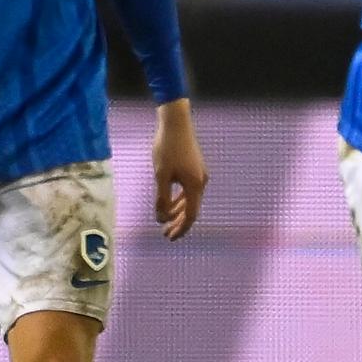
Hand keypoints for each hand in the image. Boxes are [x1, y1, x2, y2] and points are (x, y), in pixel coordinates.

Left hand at [151, 99, 207, 239]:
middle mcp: (201, 182)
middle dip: (179, 223)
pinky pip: (189, 191)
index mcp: (195, 185)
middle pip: (192, 209)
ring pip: (190, 200)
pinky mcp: (195, 169)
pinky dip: (179, 200)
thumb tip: (161, 218)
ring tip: (164, 220)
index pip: (191, 215)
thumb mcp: (160, 176)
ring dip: (178, 212)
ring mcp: (199, 174)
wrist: (176, 124)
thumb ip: (161, 199)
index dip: (181, 229)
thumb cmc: (167, 149)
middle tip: (164, 234)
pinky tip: (169, 203)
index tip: (168, 237)